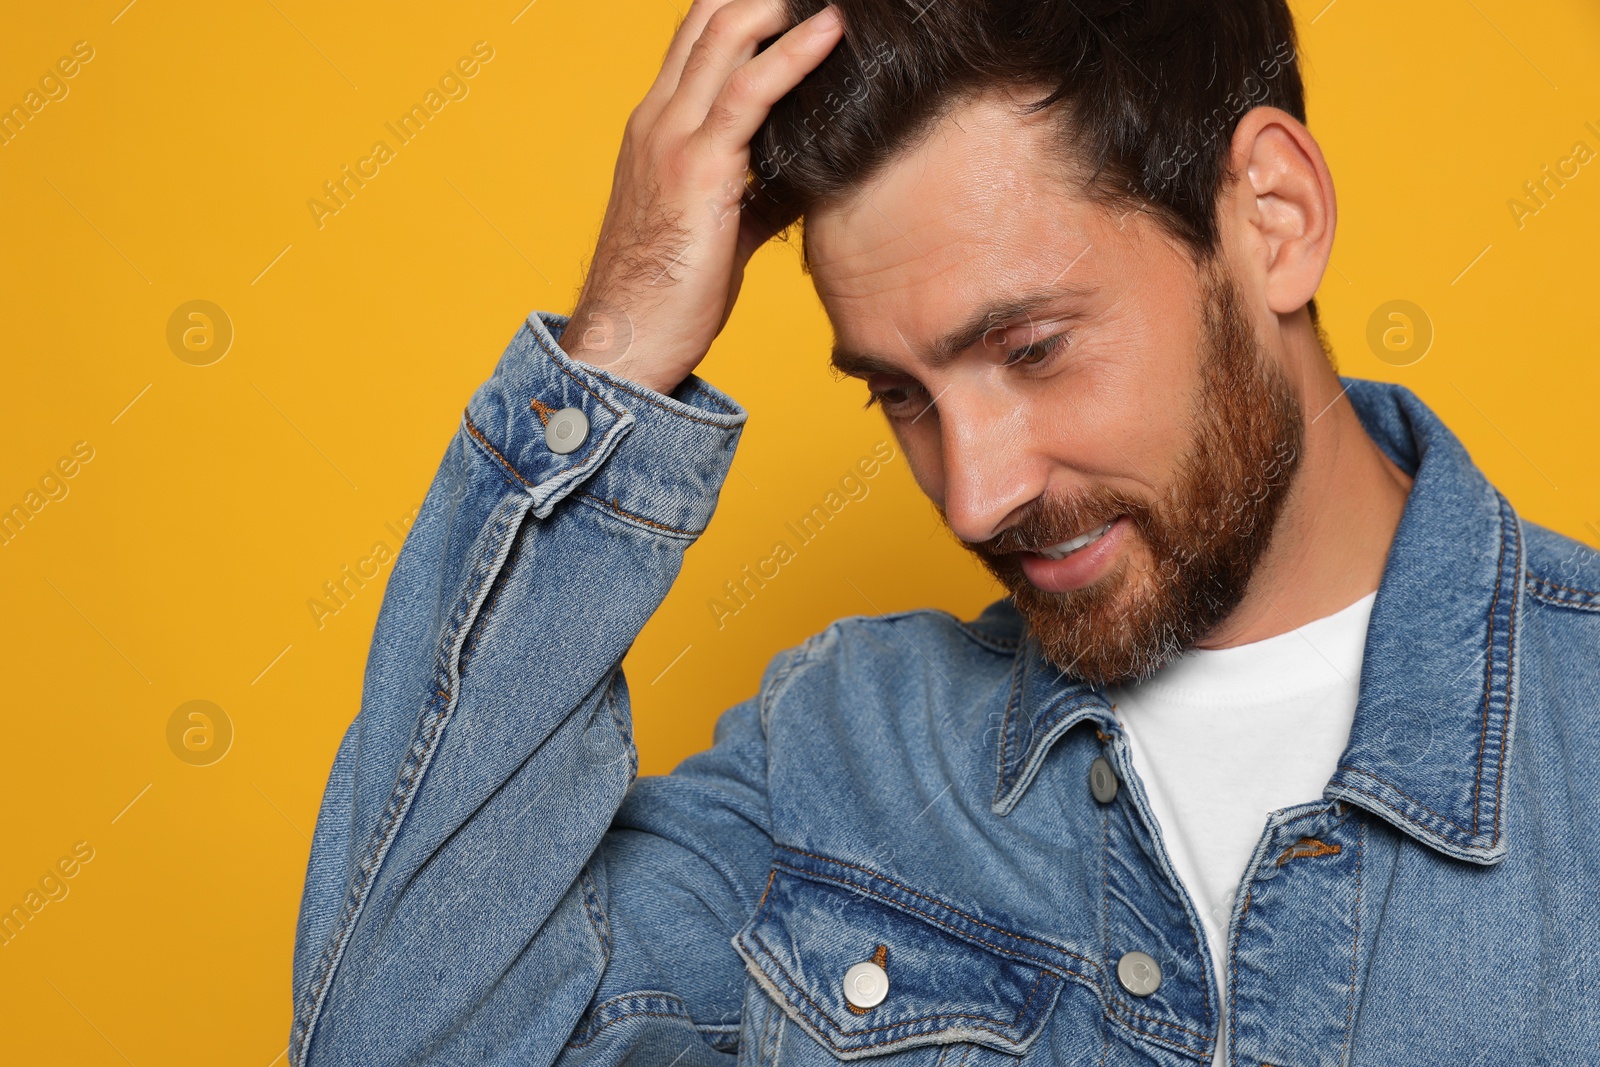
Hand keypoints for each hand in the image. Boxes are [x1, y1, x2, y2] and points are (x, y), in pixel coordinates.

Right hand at [560, 0, 844, 395]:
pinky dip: (793, 55)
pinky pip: (749, 92)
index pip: (694, 42)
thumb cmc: (669, 297)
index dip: (739, 8)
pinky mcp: (699, 169)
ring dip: (777, 6)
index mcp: (655, 130)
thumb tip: (800, 185)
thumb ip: (754, 196)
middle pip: (707, 21)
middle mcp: (657, 121)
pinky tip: (830, 32)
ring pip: (724, 38)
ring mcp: (672, 139)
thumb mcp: (719, 231)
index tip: (786, 0)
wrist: (627, 342)